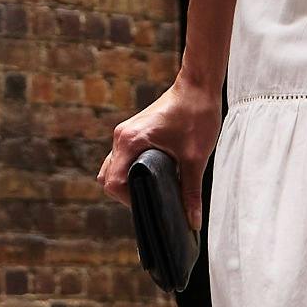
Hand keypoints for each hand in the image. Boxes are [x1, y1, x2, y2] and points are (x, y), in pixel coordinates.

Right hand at [103, 75, 218, 198]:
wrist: (199, 85)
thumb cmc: (197, 114)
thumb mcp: (196, 158)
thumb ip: (191, 192)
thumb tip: (193, 221)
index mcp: (130, 141)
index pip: (113, 182)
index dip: (128, 200)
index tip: (151, 206)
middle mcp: (122, 136)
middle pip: (108, 177)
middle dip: (125, 194)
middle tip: (152, 200)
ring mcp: (125, 132)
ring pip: (113, 167)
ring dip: (126, 181)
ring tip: (153, 189)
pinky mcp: (132, 130)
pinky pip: (121, 157)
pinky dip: (130, 170)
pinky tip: (152, 175)